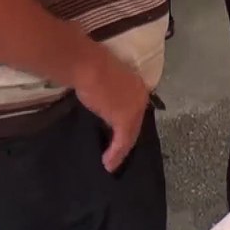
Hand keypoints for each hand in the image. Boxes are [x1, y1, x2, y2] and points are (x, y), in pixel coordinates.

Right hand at [74, 57, 148, 172]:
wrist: (88, 66)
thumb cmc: (90, 67)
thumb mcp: (105, 80)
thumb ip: (109, 92)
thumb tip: (102, 102)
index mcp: (137, 86)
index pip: (136, 109)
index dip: (129, 123)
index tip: (120, 134)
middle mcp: (141, 98)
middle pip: (136, 124)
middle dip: (127, 139)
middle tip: (118, 153)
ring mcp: (135, 109)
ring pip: (131, 135)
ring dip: (121, 151)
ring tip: (112, 163)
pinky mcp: (125, 120)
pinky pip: (123, 142)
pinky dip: (116, 154)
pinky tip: (109, 164)